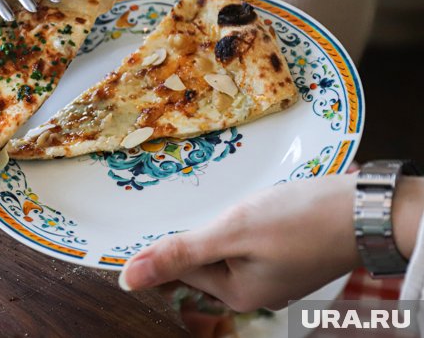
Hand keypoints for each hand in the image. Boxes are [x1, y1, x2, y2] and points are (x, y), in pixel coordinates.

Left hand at [118, 174, 362, 311]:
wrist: (367, 210)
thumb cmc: (300, 220)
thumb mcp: (231, 232)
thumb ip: (179, 253)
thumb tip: (127, 280)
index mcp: (238, 293)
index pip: (182, 268)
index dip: (167, 241)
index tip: (153, 215)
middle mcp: (255, 291)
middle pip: (206, 258)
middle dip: (201, 228)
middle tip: (204, 202)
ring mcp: (276, 275)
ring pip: (229, 246)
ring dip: (223, 222)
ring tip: (232, 201)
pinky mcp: (290, 255)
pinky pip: (252, 241)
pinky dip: (246, 222)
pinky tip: (254, 204)